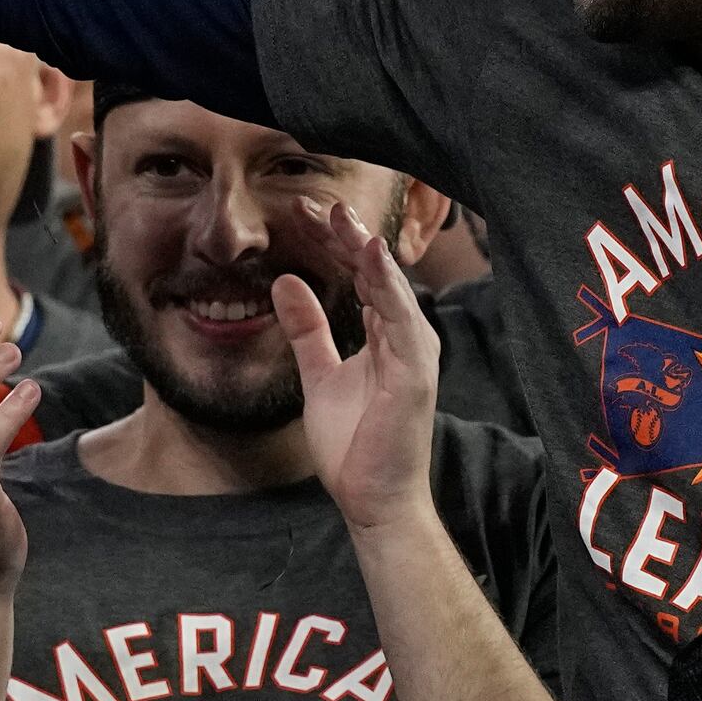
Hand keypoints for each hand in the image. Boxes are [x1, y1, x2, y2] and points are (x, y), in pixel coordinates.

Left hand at [279, 199, 439, 534]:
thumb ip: (307, 330)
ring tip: (343, 217)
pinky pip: (401, 321)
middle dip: (348, 236)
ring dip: (367, 251)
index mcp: (383, 335)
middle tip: (316, 202)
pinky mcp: (415, 374)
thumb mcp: (319, 373)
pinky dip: (388, 287)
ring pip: (390, 289)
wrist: (372, 498)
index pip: (361, 276)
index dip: (336, 243)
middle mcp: (404, 338)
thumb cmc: (355, 442)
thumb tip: (286, 282)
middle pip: (377, 274)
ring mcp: (414, 354)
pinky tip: (372, 257)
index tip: (305, 212)